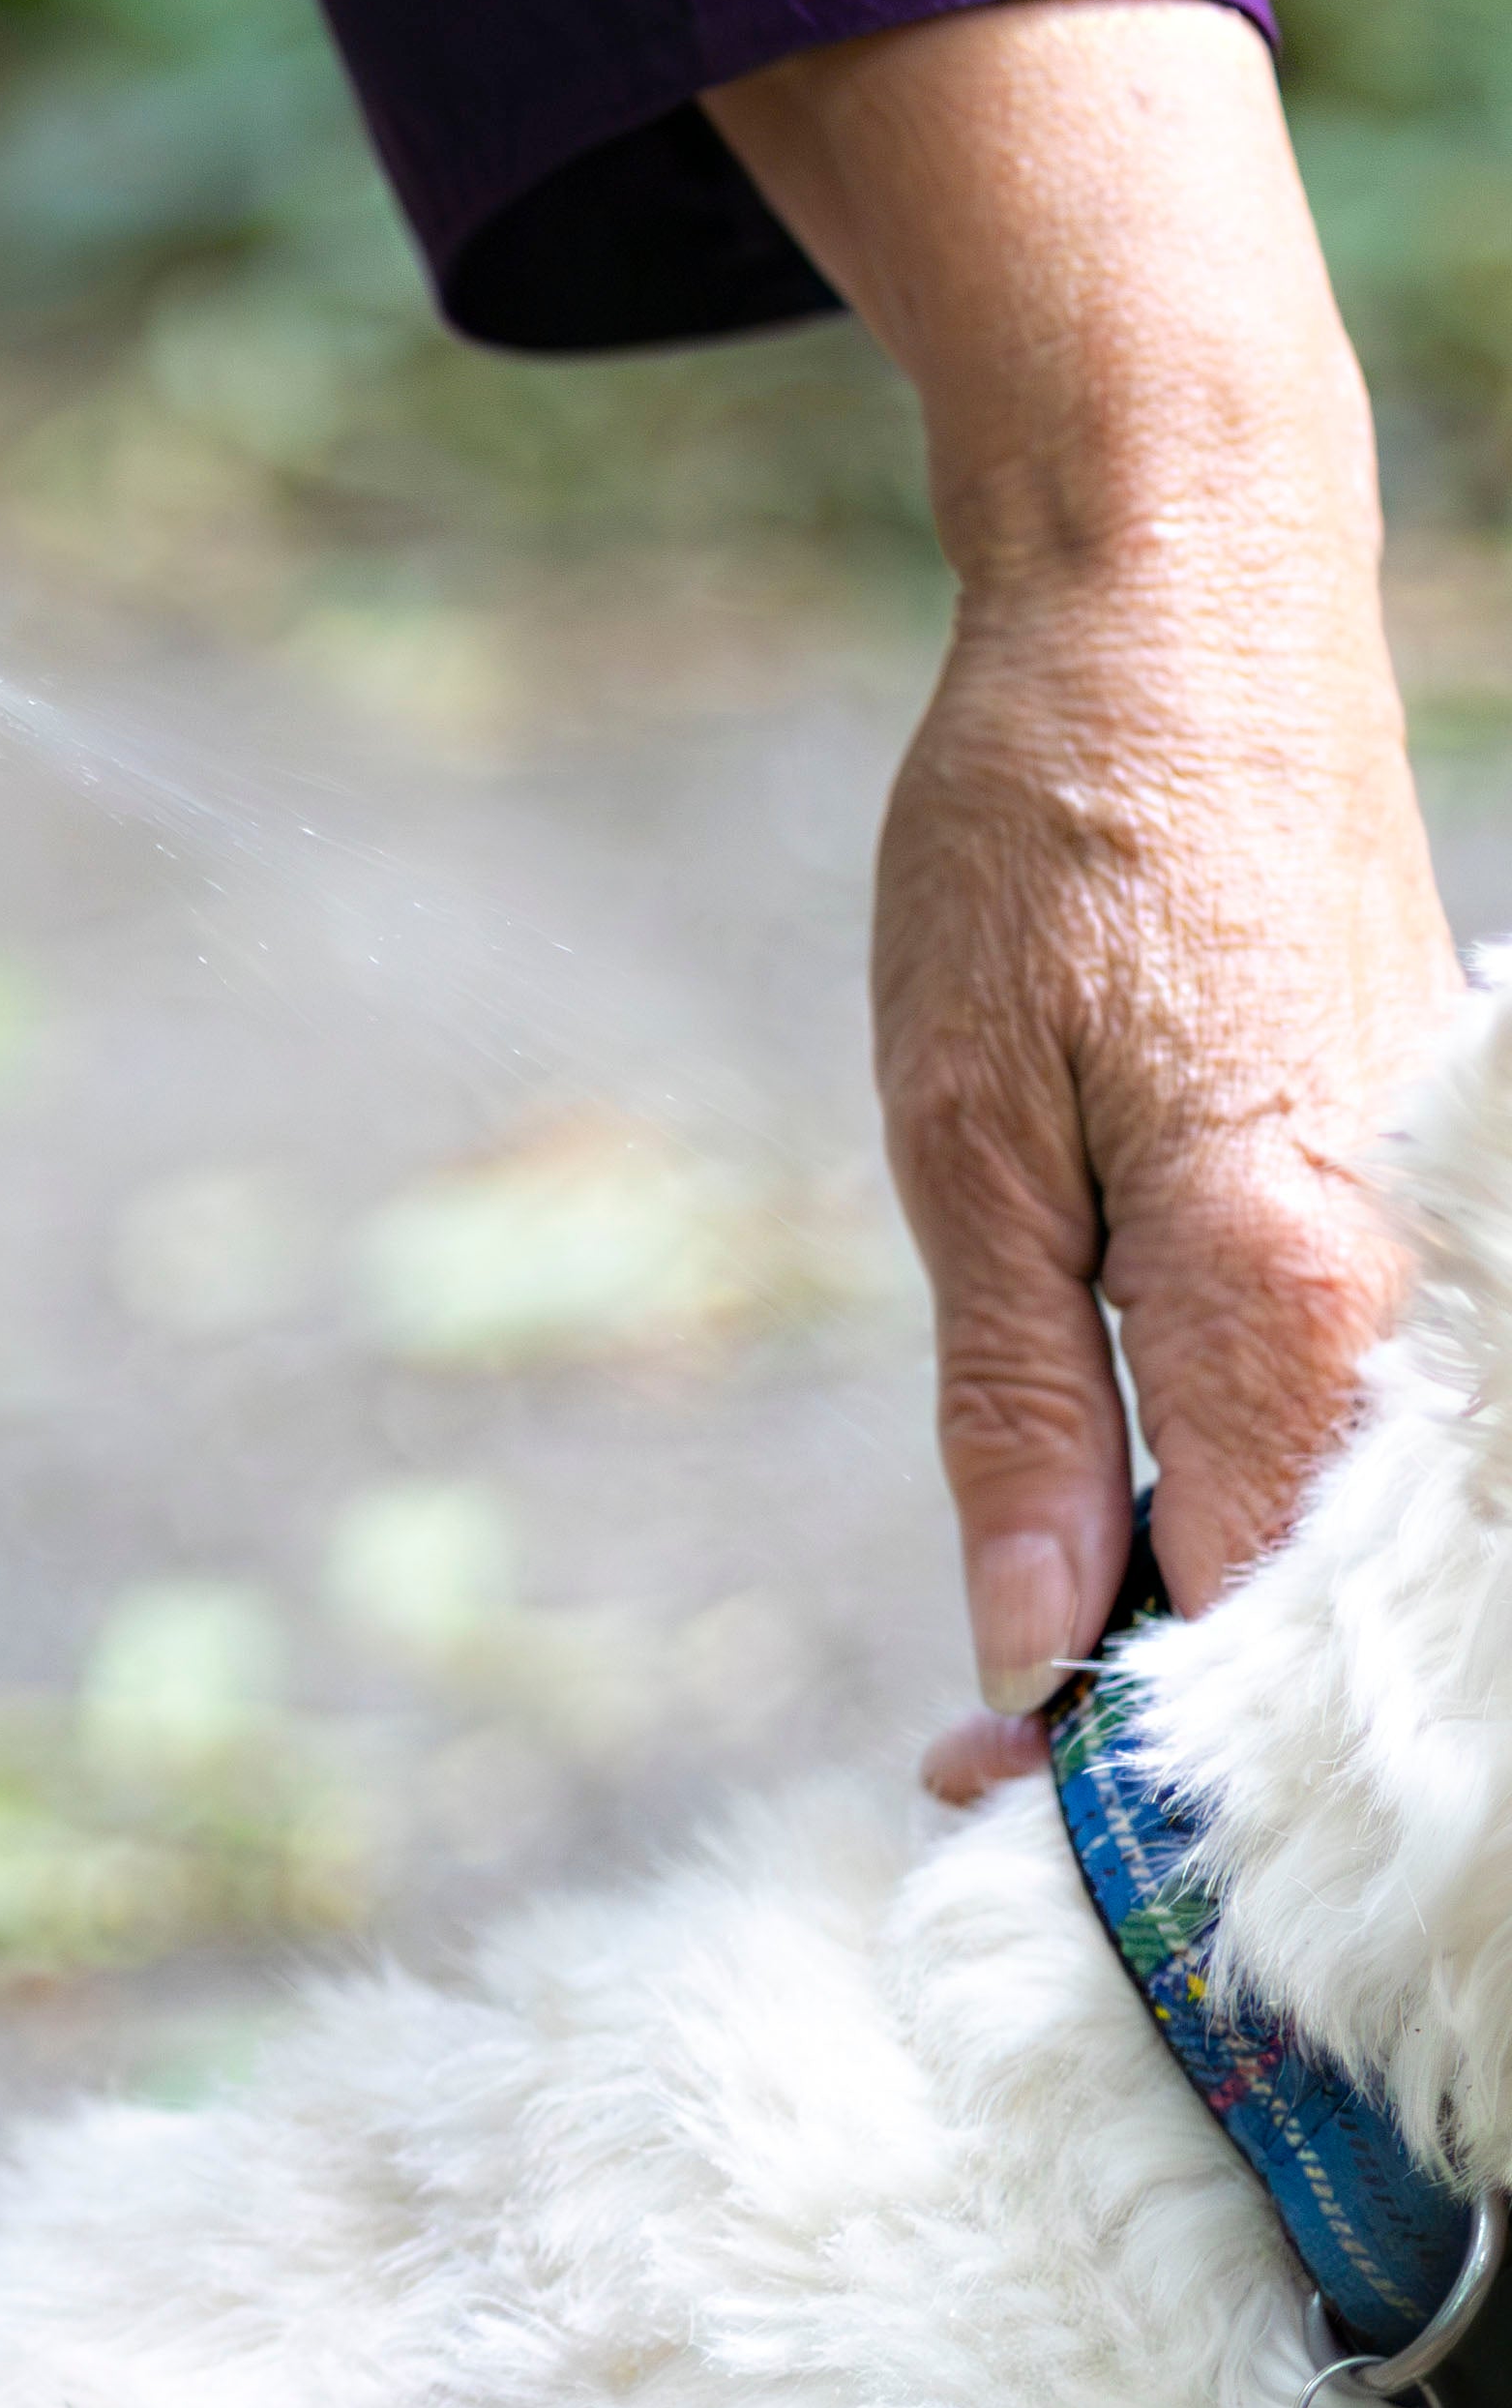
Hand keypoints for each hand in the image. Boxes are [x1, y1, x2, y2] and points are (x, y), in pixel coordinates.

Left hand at [873, 551, 1451, 1800]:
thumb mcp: (964, 1143)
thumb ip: (1017, 1409)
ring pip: (1339, 1505)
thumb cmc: (1042, 847)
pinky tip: (1134, 1541)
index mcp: (1298, 1285)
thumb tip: (1030, 1644)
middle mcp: (1419, 1282)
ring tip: (1028, 1686)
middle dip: (1162, 1708)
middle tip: (973, 1773)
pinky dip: (1246, 1493)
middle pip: (1314, 1587)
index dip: (1122, 1746)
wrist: (1183, 600)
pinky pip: (1352, 1401)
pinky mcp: (1425, 1193)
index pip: (1242, 1610)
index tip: (981, 1806)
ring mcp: (1443, 1235)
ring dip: (1199, 1610)